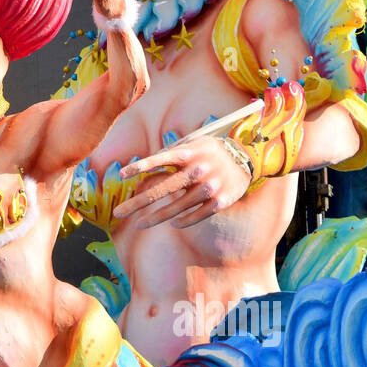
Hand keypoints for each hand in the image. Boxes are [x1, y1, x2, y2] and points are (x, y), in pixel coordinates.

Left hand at [110, 137, 251, 228]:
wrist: (248, 159)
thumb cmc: (213, 151)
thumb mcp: (195, 142)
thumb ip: (173, 152)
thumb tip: (148, 164)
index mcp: (188, 153)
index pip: (158, 159)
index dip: (139, 167)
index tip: (122, 175)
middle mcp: (196, 170)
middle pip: (161, 189)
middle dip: (137, 203)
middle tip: (118, 213)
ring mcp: (208, 188)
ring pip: (176, 208)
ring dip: (156, 218)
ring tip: (139, 224)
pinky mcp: (220, 202)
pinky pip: (196, 216)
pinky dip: (183, 221)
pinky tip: (172, 223)